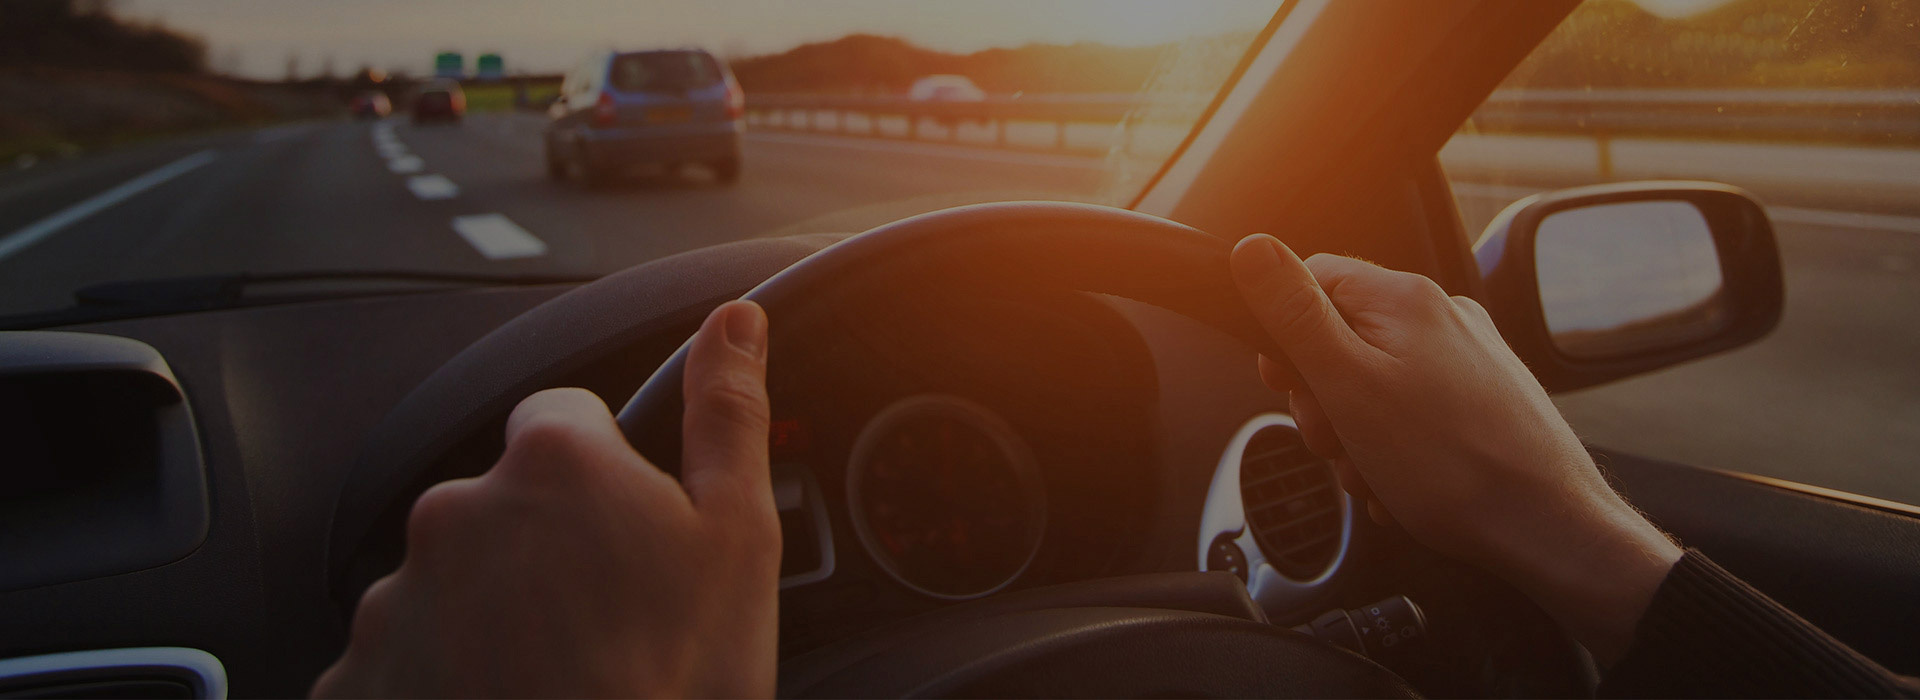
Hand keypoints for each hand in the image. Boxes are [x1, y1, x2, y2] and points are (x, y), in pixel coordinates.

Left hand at [311, 300, 779, 697]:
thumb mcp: (738, 539)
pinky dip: (442, 680)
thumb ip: (727, 415)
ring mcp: (397, 600)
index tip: (631, 533)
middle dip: (545, 548)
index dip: (608, 473)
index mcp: (550, 463)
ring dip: (492, 615)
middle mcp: (455, 513)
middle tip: (605, 623)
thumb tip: (733, 323)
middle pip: (504, 504)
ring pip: (453, 583)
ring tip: (555, 678)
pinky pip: (401, 659)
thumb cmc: (674, 684)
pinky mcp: (359, 678)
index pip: (566, 418)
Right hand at [1229, 234, 1680, 663]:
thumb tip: (1252, 249)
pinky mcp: (1485, 397)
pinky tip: (1403, 483)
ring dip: (1357, 434)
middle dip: (1324, 398)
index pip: (1311, 279)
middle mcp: (1442, 315)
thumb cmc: (1450, 465)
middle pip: (1341, 336)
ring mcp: (1469, 356)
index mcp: (1404, 298)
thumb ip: (1295, 314)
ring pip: (1375, 382)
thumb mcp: (1347, 385)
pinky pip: (1413, 411)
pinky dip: (1395, 447)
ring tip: (1377, 473)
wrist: (1546, 527)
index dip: (1284, 335)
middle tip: (1338, 441)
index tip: (1285, 383)